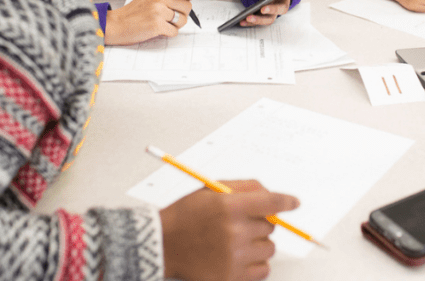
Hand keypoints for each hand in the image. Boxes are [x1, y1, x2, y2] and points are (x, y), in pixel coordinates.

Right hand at [104, 0, 197, 44]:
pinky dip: (168, 33)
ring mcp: (157, 11)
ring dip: (175, 25)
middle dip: (181, 14)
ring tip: (162, 23)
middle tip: (168, 16)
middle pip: (187, 6)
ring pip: (182, 20)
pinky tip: (158, 29)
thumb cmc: (135, 12)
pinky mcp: (156, 25)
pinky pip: (175, 31)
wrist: (117, 24)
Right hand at [160, 180, 299, 280]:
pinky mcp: (232, 276)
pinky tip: (240, 254)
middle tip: (241, 220)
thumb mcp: (209, 190)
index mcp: (228, 206)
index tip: (294, 202)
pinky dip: (257, 262)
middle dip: (261, 220)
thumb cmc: (185, 214)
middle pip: (270, 225)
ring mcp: (234, 257)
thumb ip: (241, 187)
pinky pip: (264, 269)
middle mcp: (233, 231)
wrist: (163, 242)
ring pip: (269, 247)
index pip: (269, 202)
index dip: (286, 201)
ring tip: (237, 238)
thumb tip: (268, 193)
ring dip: (259, 241)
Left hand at [240, 0, 303, 26]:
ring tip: (248, 18)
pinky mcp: (266, 14)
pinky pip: (260, 20)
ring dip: (260, 20)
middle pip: (283, 8)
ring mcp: (274, 9)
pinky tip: (242, 22)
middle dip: (273, 9)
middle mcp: (282, 0)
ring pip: (271, 18)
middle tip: (263, 9)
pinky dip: (251, 22)